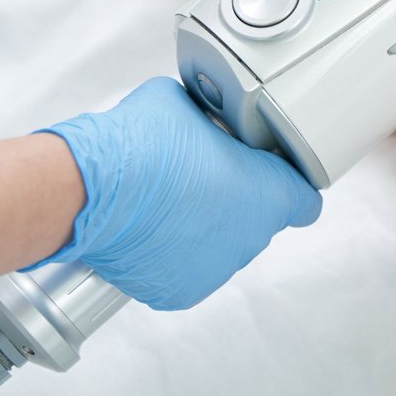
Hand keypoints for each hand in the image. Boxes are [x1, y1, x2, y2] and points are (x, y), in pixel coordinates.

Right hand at [31, 77, 321, 309]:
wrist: (90, 192)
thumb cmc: (141, 145)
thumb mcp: (187, 104)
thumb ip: (211, 118)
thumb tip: (199, 117)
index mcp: (269, 195)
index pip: (305, 201)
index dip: (289, 184)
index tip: (272, 175)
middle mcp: (250, 239)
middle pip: (258, 222)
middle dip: (236, 201)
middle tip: (201, 177)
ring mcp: (216, 269)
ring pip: (221, 246)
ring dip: (204, 227)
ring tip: (167, 201)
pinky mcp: (180, 291)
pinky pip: (186, 268)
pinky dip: (172, 252)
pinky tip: (150, 227)